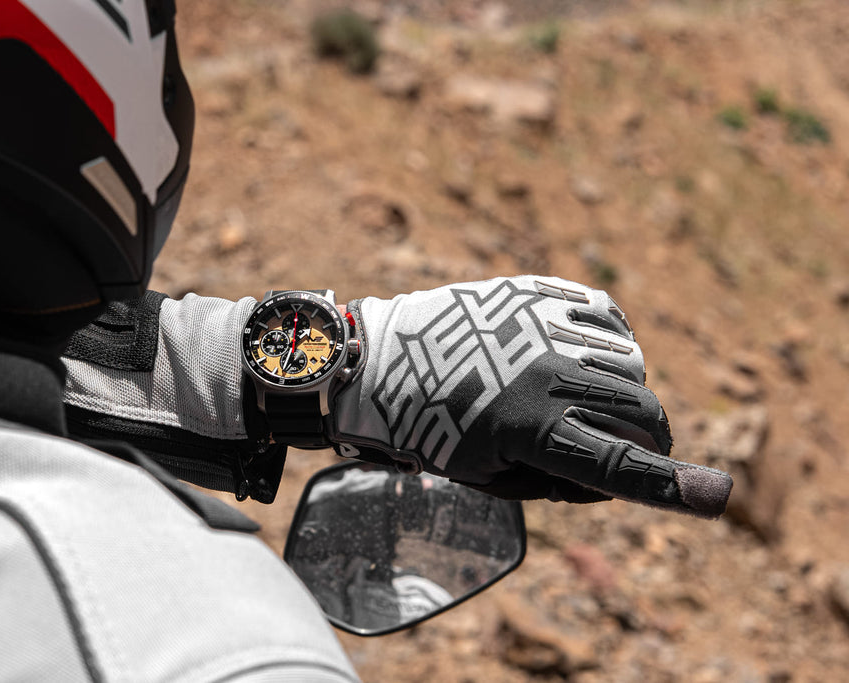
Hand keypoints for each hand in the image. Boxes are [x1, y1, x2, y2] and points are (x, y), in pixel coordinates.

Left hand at [331, 276, 731, 518]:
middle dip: (648, 443)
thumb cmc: (434, 430)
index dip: (670, 486)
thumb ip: (563, 478)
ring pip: (635, 369)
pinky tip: (576, 356)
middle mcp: (549, 375)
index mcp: (532, 431)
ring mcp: (549, 328)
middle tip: (616, 447)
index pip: (617, 464)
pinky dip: (611, 346)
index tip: (717, 497)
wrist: (382, 362)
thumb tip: (623, 471)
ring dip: (624, 393)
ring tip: (573, 397)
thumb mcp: (492, 476)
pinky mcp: (544, 294)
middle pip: (644, 416)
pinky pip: (614, 322)